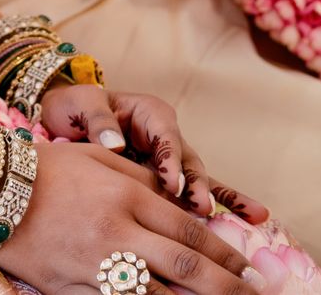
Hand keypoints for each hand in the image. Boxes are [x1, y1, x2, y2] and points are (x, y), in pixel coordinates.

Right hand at [0, 141, 266, 294]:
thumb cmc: (48, 169)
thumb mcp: (97, 160)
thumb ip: (138, 179)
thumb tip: (174, 199)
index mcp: (124, 196)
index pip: (186, 228)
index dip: (222, 250)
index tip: (247, 267)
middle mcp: (116, 233)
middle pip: (184, 265)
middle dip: (225, 285)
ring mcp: (96, 267)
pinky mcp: (74, 291)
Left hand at [38, 84, 266, 224]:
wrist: (65, 119)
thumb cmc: (75, 107)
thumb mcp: (82, 104)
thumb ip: (99, 121)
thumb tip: (114, 143)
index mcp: (149, 112)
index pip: (165, 137)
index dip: (170, 160)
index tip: (171, 185)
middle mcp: (166, 135)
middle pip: (187, 160)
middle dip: (196, 184)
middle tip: (200, 208)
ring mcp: (171, 159)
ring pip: (199, 178)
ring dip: (217, 197)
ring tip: (248, 216)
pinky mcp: (169, 180)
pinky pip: (197, 191)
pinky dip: (224, 202)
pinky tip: (255, 216)